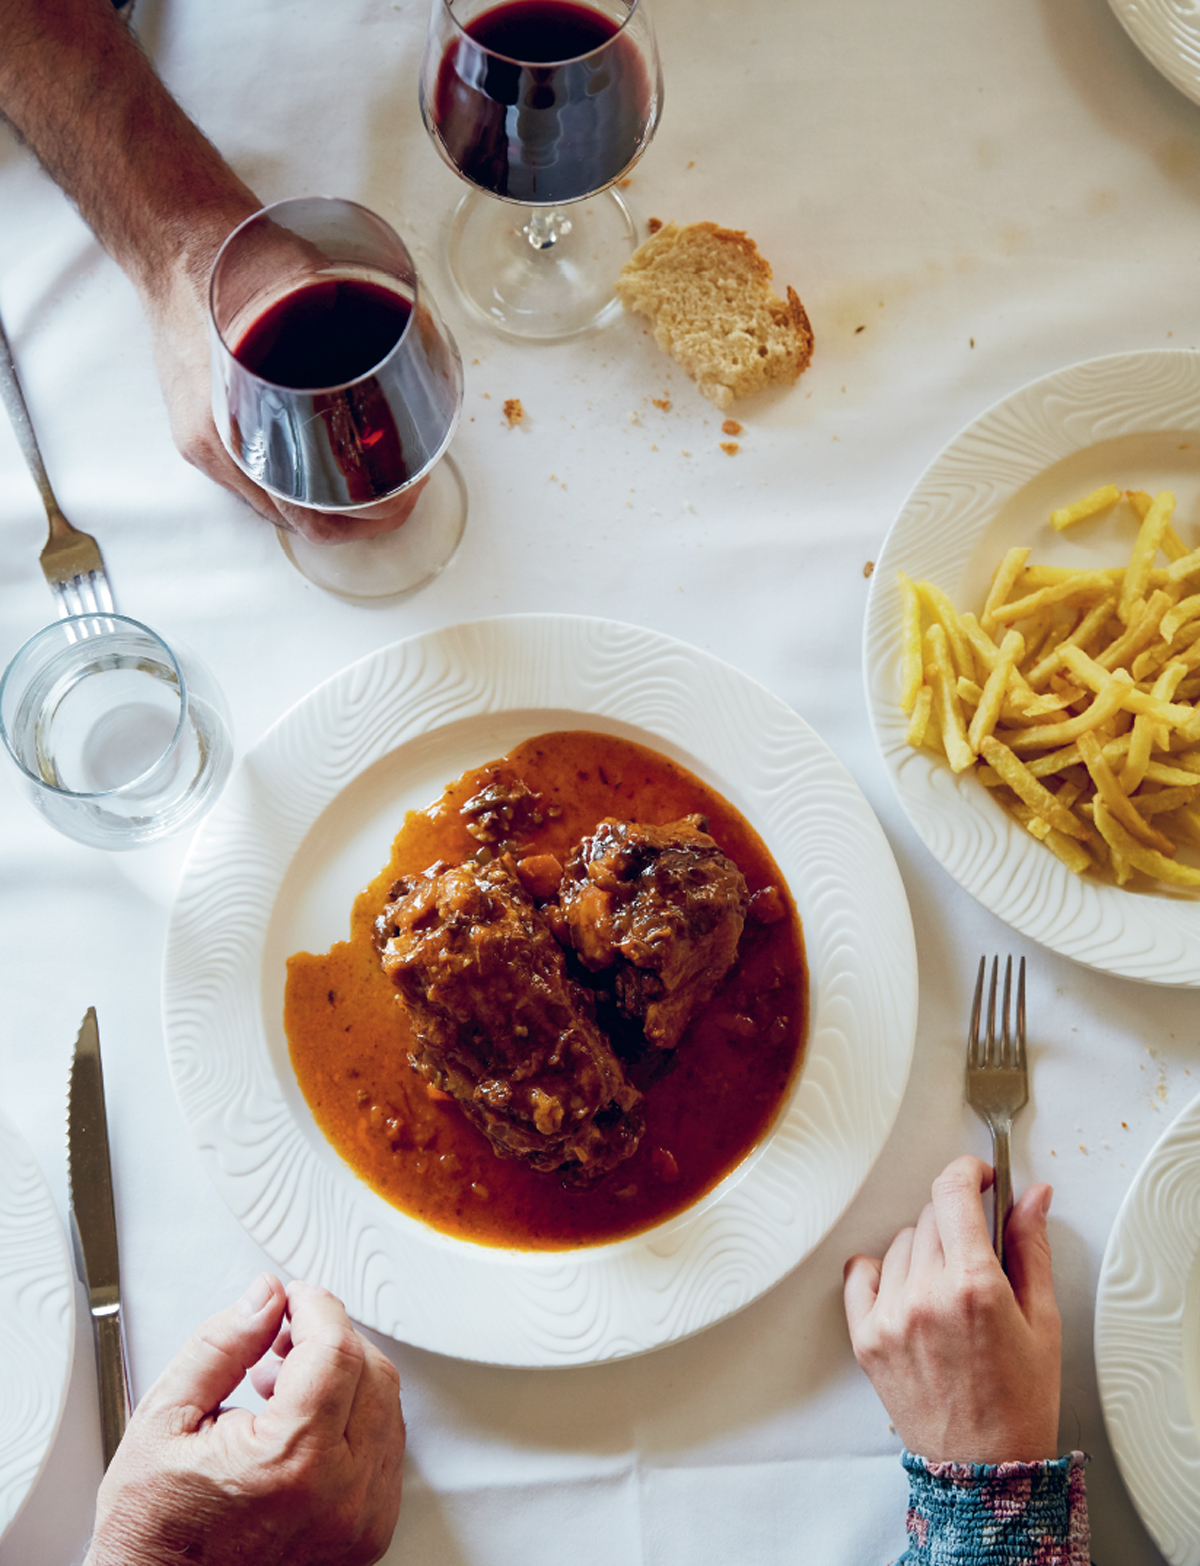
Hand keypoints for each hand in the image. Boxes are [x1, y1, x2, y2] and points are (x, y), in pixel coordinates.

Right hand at [83, 1274, 404, 1565]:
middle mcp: (339, 1496)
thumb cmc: (153, 1532)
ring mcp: (360, 1522)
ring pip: (386, 1407)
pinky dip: (353, 1420)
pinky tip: (303, 1422)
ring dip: (344, 1377)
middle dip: (329, 1338)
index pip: (336, 1349)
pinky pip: (385, 1450)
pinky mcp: (367, 1535)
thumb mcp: (165, 1420)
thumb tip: (266, 1297)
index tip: (292, 1297)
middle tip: (280, 1338)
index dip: (314, 1307)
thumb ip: (221, 1346)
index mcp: (290, 1463)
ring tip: (281, 1384)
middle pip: (371, 1372)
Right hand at [143, 251, 427, 543]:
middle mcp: (214, 446)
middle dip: (356, 519)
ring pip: (276, 504)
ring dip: (324, 502)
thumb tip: (417, 332)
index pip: (309, 516)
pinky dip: (294, 480)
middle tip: (399, 497)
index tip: (403, 496)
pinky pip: (254, 477)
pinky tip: (324, 461)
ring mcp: (205, 442)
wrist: (172, 242)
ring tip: (372, 482)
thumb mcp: (306, 289)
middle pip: (297, 521)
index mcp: (233, 428)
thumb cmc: (231, 262)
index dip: (367, 516)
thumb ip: (354, 320)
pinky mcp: (201, 430)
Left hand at [843, 1154, 1060, 1463]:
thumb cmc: (1020, 1401)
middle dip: (957, 1222)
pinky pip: (861, 1273)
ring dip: (925, 1250)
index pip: (952, 1192)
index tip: (979, 1177)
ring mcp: (890, 1317)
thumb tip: (1032, 1196)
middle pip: (930, 1216)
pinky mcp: (866, 1338)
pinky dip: (882, 1273)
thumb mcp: (1042, 1321)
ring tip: (950, 1290)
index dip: (967, 1172)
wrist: (985, 1470)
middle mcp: (925, 1295)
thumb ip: (1031, 1248)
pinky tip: (907, 1290)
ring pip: (901, 1243)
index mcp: (973, 1286)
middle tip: (977, 1253)